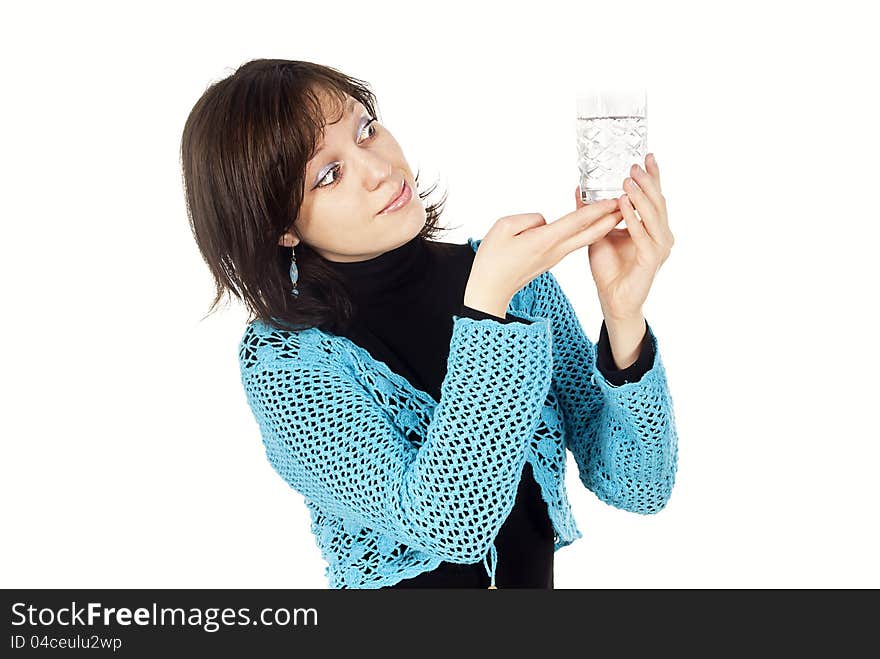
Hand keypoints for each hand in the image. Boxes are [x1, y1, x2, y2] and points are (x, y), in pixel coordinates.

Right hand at [466, 198, 623, 310]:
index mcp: (544, 242)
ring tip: (616, 211)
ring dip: (601, 225)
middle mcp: (555, 251)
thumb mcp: (503, 228)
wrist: (489, 291)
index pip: (576, 222)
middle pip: (589, 233)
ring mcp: (554, 257)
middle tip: (629, 203)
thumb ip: (528, 219)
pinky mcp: (550, 260)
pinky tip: (589, 224)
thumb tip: (545, 222)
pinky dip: (586, 232)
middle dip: (610, 218)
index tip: (615, 199)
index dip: (597, 209)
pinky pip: (573, 243)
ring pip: (584, 239)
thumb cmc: (492, 260)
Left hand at [575, 153, 673, 320]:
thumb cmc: (608, 268)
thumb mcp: (598, 232)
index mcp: (652, 226)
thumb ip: (593, 212)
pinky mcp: (651, 259)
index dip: (652, 176)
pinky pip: (643, 234)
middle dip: (646, 181)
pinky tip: (623, 204)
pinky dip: (633, 218)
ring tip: (628, 180)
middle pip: (657, 201)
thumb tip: (579, 189)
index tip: (647, 155)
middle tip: (634, 165)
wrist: (613, 298)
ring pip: (653, 215)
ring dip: (640, 196)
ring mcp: (659, 246)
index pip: (654, 196)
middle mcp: (660, 234)